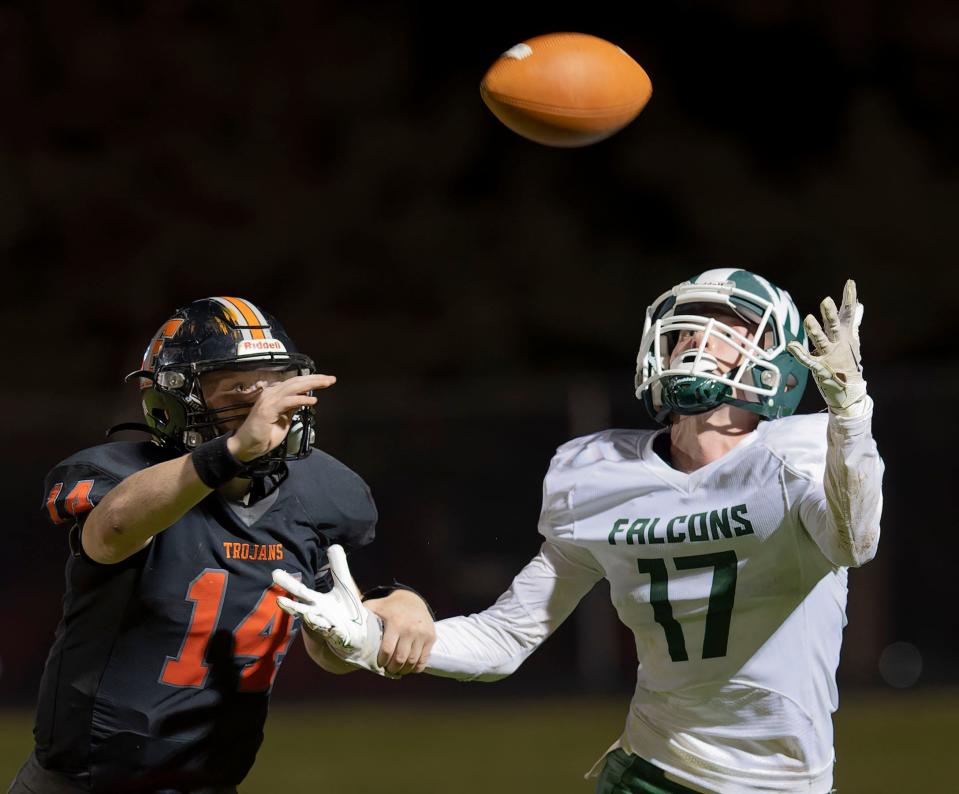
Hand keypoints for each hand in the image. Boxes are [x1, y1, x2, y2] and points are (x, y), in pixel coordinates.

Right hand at [227, 374, 334, 461]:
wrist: (247, 446)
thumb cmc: (265, 434)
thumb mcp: (285, 419)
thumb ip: (292, 407)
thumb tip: (305, 397)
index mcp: (274, 394)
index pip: (296, 383)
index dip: (312, 380)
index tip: (327, 380)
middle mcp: (271, 393)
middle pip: (296, 382)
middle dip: (315, 379)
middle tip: (331, 379)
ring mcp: (268, 400)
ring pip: (293, 388)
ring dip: (312, 384)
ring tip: (326, 383)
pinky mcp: (267, 410)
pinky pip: (287, 402)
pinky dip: (301, 399)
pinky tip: (313, 400)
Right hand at [272, 545, 389, 676]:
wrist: (357, 633)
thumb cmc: (345, 609)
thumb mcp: (344, 585)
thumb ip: (339, 567)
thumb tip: (334, 545)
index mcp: (317, 602)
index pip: (301, 591)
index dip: (289, 583)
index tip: (275, 574)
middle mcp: (319, 615)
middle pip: (303, 610)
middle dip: (291, 606)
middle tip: (279, 600)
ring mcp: (328, 627)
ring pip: (318, 624)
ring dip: (313, 620)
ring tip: (308, 615)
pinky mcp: (341, 637)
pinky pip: (337, 635)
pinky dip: (335, 633)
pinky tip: (335, 629)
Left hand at [365, 589, 435, 675]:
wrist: (413, 600)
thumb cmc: (388, 607)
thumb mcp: (375, 607)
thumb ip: (361, 615)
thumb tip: (342, 625)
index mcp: (395, 622)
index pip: (387, 650)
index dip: (382, 661)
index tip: (379, 664)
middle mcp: (410, 628)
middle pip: (400, 659)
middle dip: (392, 668)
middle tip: (388, 670)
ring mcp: (422, 634)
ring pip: (412, 661)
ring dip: (404, 670)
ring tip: (397, 670)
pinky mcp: (431, 637)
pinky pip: (424, 659)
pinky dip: (416, 668)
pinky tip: (409, 668)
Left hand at [787, 279, 867, 416]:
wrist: (850, 389)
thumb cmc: (848, 361)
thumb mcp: (852, 339)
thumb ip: (853, 321)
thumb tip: (859, 305)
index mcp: (845, 335)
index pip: (848, 313)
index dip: (849, 298)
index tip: (850, 283)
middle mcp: (838, 343)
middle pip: (833, 325)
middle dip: (829, 314)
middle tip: (826, 300)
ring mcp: (829, 356)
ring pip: (821, 341)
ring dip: (814, 330)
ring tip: (808, 318)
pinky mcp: (821, 368)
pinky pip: (808, 360)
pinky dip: (800, 353)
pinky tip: (792, 345)